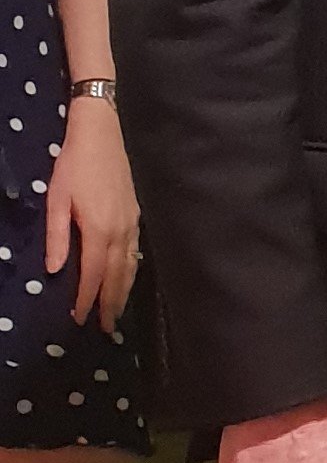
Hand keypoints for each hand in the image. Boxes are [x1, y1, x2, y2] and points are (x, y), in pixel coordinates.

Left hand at [46, 98, 141, 330]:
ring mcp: (132, 225)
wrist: (103, 135)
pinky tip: (126, 279)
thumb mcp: (56, 199)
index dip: (85, 299)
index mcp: (98, 230)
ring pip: (129, 268)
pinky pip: (135, 254)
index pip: (92, 275)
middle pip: (116, 278)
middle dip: (110, 304)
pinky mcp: (136, 217)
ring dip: (123, 292)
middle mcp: (120, 233)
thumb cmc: (74, 165)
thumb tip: (53, 270)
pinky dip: (131, 272)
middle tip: (104, 328)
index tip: (78, 319)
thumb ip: (56, 236)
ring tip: (116, 312)